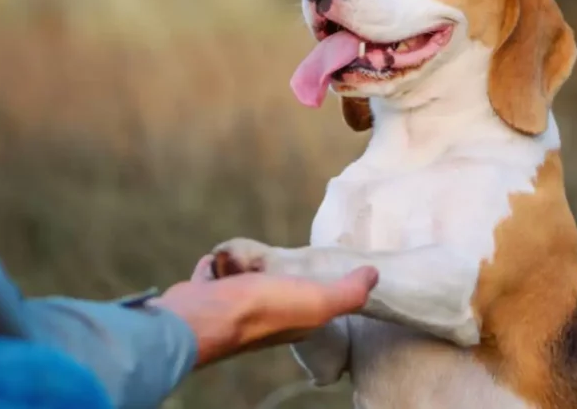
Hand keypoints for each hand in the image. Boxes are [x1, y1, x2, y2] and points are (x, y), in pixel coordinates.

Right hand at [151, 255, 377, 367]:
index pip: (311, 302)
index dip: (315, 285)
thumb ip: (348, 293)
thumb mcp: (317, 301)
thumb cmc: (262, 309)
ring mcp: (231, 308)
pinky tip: (217, 260)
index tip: (317, 267)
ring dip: (244, 268)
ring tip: (247, 255)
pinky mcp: (204, 297)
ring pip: (243, 283)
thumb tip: (374, 275)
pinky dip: (215, 268)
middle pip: (274, 291)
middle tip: (277, 256)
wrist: (202, 316)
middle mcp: (264, 319)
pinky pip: (212, 277)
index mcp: (294, 322)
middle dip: (276, 273)